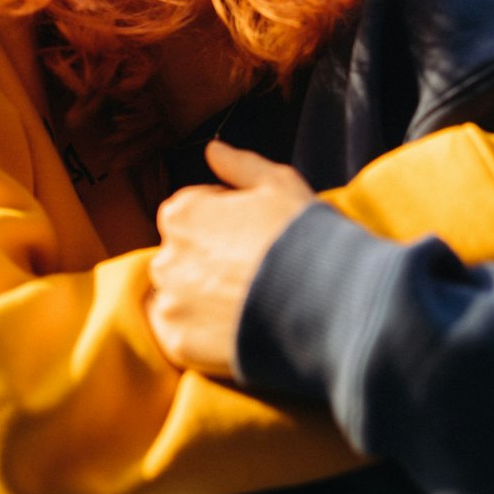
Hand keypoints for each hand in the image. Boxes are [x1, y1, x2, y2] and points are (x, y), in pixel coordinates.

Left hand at [147, 141, 314, 375]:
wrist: (327, 304)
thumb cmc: (305, 238)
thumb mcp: (280, 184)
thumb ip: (240, 165)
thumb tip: (212, 150)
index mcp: (183, 213)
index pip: (192, 213)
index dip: (227, 224)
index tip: (255, 237)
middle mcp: (166, 256)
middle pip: (181, 256)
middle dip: (208, 262)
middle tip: (253, 274)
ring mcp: (171, 302)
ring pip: (178, 297)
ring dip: (201, 299)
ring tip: (247, 304)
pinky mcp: (179, 343)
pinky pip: (180, 335)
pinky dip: (200, 334)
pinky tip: (235, 329)